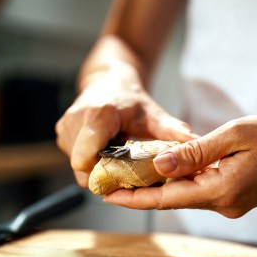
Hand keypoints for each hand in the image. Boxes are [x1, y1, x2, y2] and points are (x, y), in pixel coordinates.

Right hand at [55, 68, 195, 186]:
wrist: (109, 79)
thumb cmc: (130, 99)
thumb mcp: (152, 114)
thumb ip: (172, 130)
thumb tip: (195, 143)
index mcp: (97, 116)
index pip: (85, 160)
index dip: (102, 175)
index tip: (122, 178)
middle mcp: (75, 121)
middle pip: (82, 167)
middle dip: (103, 174)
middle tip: (124, 171)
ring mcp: (65, 128)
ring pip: (78, 165)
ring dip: (97, 168)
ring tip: (115, 158)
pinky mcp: (61, 133)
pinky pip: (74, 158)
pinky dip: (90, 160)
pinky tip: (105, 151)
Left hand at [104, 115, 256, 217]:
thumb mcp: (234, 135)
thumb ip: (195, 152)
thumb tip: (159, 164)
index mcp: (222, 192)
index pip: (166, 199)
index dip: (133, 198)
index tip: (106, 194)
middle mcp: (224, 206)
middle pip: (173, 199)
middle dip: (141, 191)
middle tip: (109, 180)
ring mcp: (231, 205)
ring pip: (187, 195)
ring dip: (161, 184)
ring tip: (130, 172)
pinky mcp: (236, 198)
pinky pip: (201, 190)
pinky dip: (183, 180)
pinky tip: (167, 168)